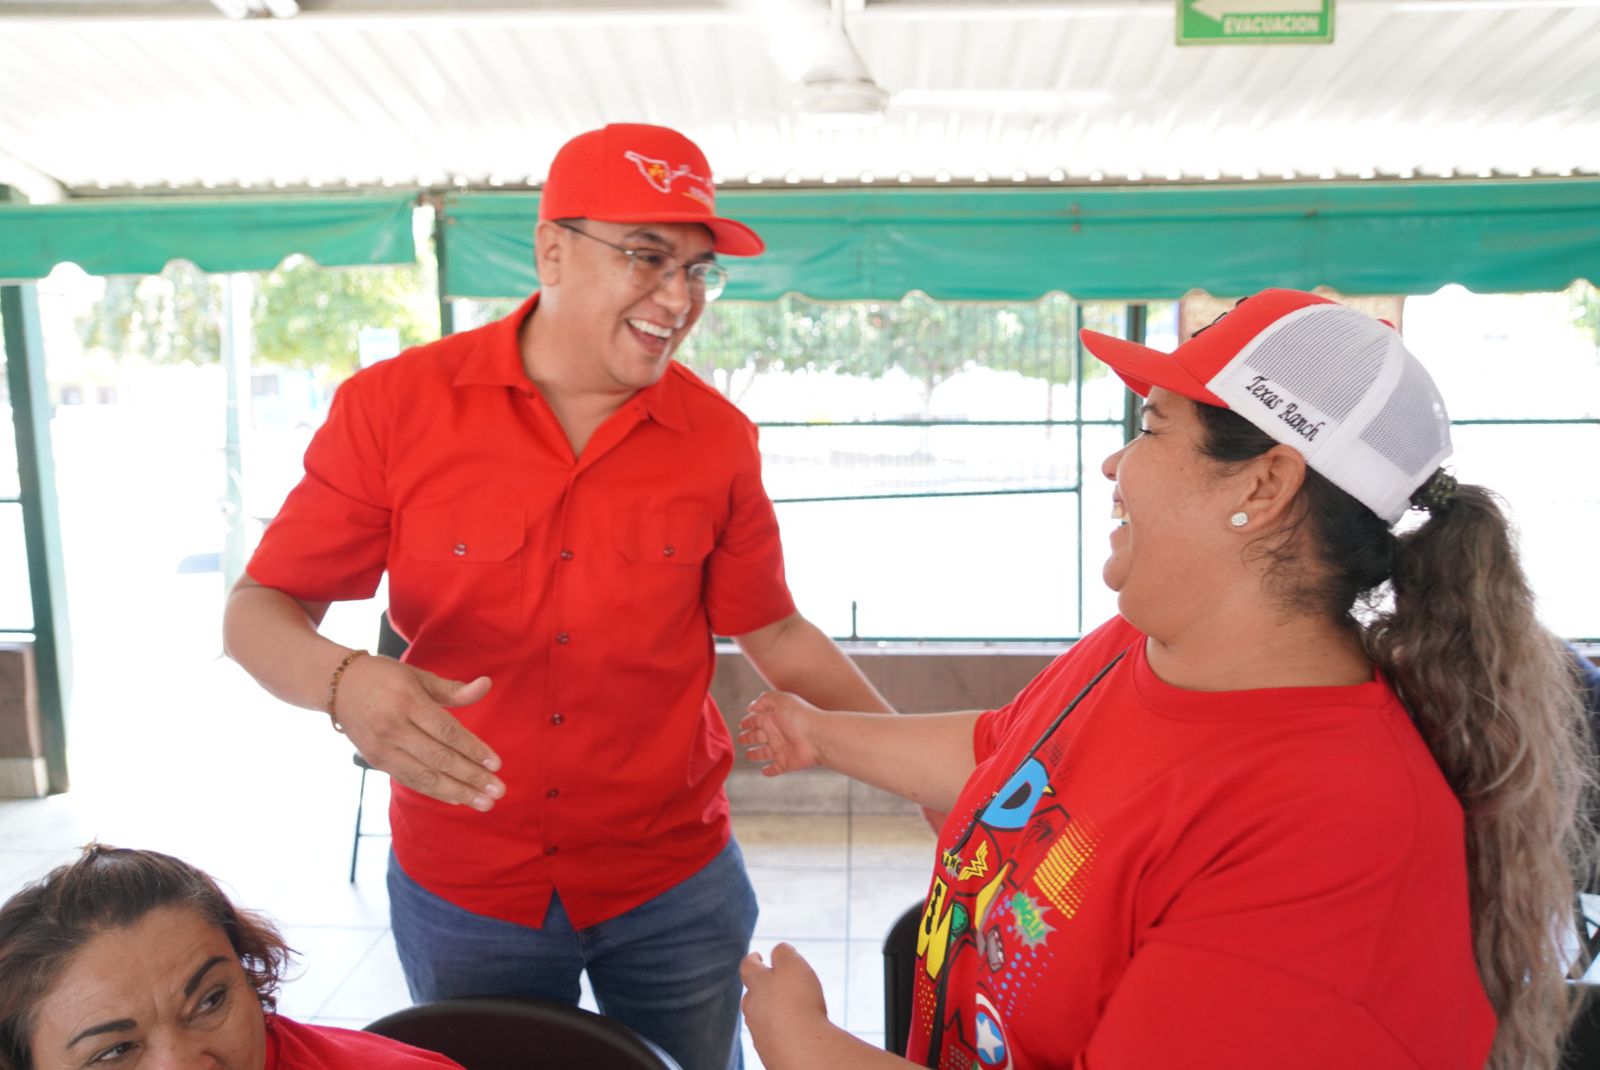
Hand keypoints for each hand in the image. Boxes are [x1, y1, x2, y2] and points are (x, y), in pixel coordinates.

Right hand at [334, 654, 504, 809]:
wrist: (337, 686)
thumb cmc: (385, 677)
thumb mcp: (417, 675)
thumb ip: (452, 689)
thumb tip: (486, 685)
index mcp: (407, 701)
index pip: (446, 731)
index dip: (472, 749)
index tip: (496, 764)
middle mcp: (393, 727)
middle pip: (438, 758)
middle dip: (470, 777)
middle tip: (498, 791)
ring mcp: (382, 748)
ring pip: (423, 776)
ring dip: (456, 792)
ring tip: (483, 803)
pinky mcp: (375, 760)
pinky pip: (409, 780)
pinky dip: (434, 790)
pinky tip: (457, 798)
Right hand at [740, 691, 822, 776]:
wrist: (817, 736)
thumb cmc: (800, 716)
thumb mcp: (781, 700)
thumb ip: (765, 700)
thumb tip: (751, 707)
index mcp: (773, 719)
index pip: (757, 720)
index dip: (748, 722)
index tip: (741, 724)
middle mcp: (776, 733)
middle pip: (758, 736)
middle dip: (749, 737)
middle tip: (740, 739)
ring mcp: (781, 749)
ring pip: (764, 753)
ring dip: (756, 754)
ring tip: (749, 755)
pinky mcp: (786, 762)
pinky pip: (775, 768)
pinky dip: (769, 771)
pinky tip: (764, 771)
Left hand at [740, 944, 828, 1066]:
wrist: (803, 1050)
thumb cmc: (799, 1003)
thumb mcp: (793, 965)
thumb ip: (784, 953)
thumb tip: (779, 949)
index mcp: (757, 985)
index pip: (748, 967)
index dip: (752, 959)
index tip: (756, 956)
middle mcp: (753, 1010)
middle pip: (751, 996)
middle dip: (759, 990)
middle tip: (770, 985)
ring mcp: (759, 1034)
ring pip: (759, 1019)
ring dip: (770, 1014)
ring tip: (786, 1012)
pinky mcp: (770, 1053)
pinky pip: (772, 1040)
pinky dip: (780, 1034)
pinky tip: (793, 1034)